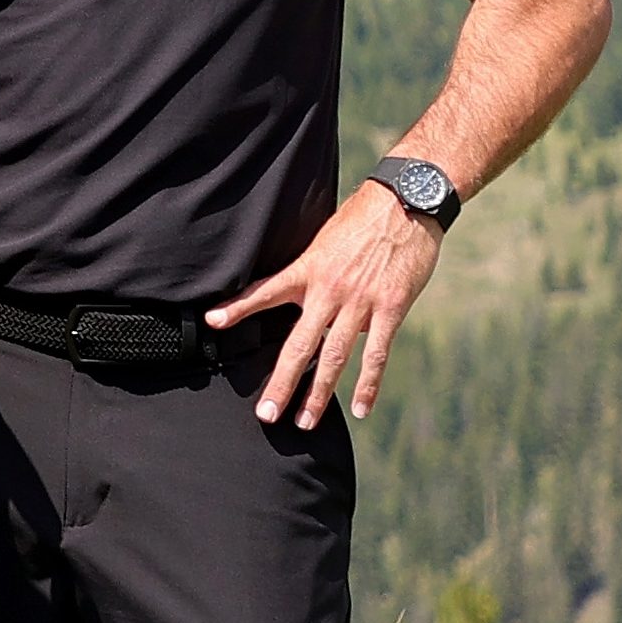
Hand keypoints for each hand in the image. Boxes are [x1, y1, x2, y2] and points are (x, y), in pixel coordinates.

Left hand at [207, 180, 444, 427]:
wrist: (407, 201)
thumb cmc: (364, 217)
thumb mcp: (326, 237)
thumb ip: (313, 269)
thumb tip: (301, 296)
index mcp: (309, 268)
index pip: (266, 290)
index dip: (238, 306)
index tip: (213, 321)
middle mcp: (329, 289)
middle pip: (299, 344)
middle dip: (282, 381)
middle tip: (266, 413)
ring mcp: (360, 302)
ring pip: (334, 356)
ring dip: (319, 393)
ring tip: (305, 421)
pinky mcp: (390, 308)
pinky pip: (376, 354)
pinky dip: (368, 384)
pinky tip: (360, 409)